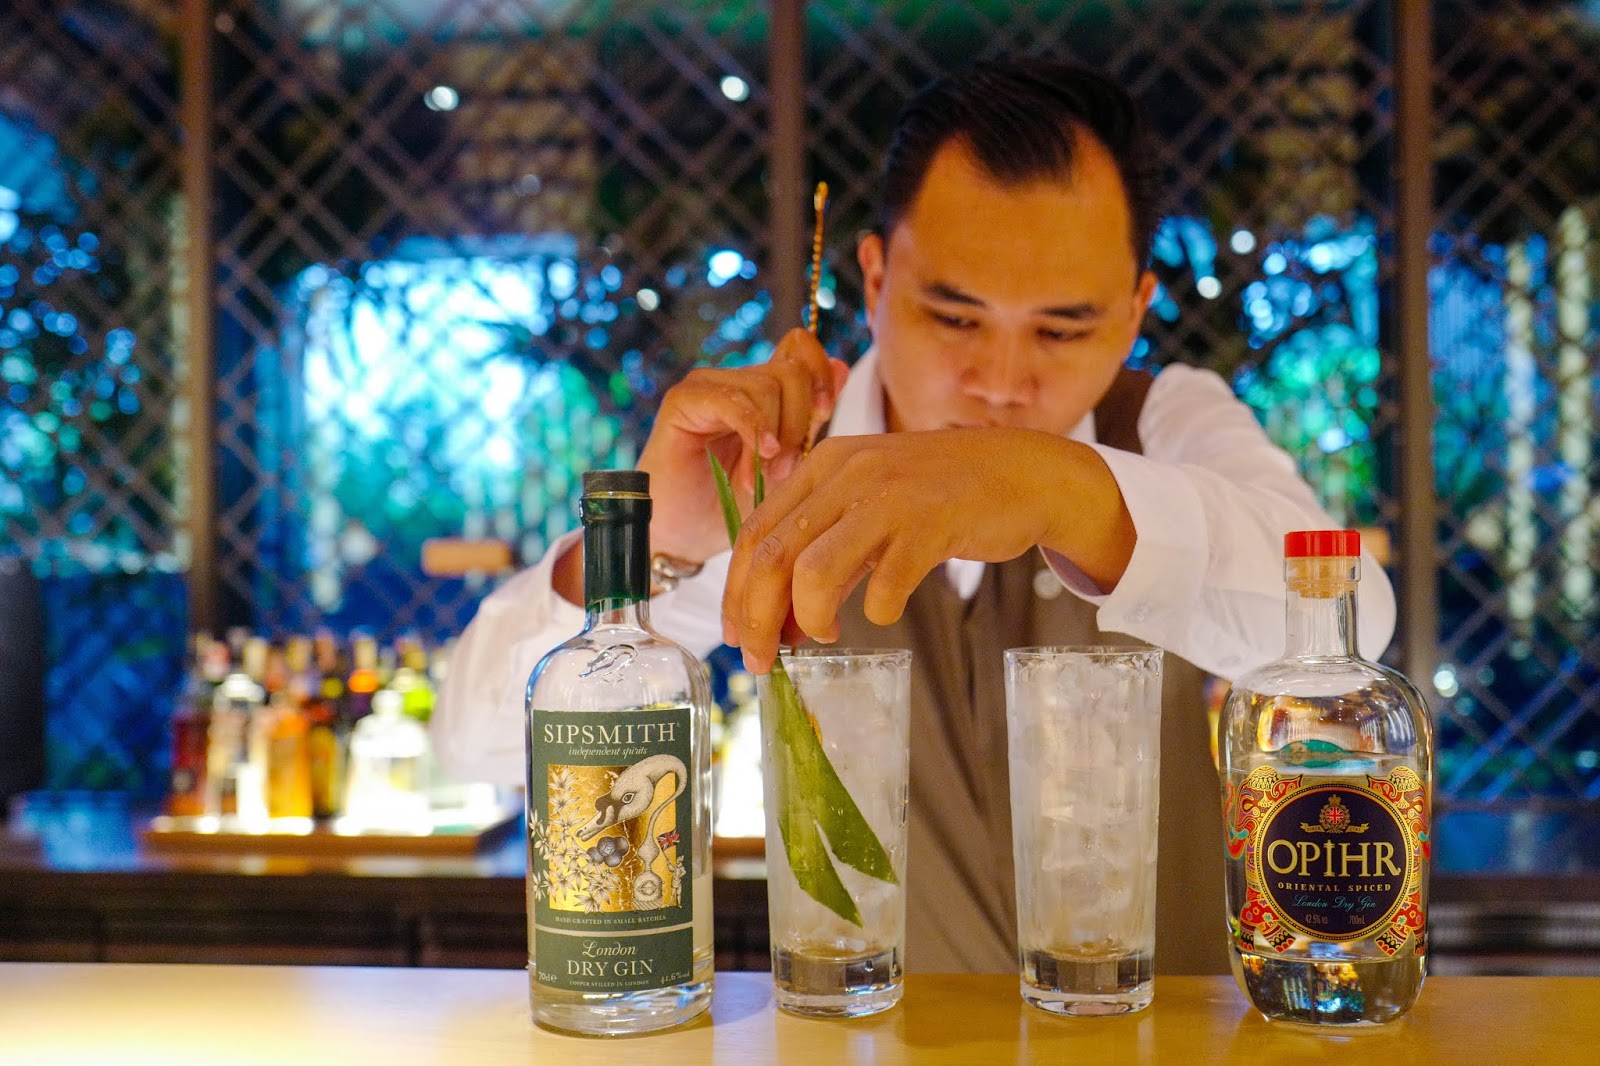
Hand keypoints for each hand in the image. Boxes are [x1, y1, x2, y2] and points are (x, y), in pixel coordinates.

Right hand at [636, 328, 849, 563]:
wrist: (686, 536)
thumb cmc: (735, 504)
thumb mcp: (787, 462)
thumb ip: (810, 417)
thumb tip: (843, 367)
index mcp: (763, 390)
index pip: (800, 349)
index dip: (820, 373)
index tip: (824, 413)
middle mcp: (736, 380)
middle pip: (791, 370)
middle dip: (799, 421)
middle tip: (787, 466)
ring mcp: (709, 386)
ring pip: (767, 386)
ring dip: (775, 436)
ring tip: (763, 475)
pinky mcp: (684, 400)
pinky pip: (732, 401)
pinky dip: (752, 430)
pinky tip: (757, 459)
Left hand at [721, 429, 1135, 672]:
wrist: (1019, 471)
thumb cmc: (936, 497)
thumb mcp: (868, 505)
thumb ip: (823, 551)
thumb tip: (779, 622)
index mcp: (822, 465)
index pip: (754, 533)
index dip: (735, 593)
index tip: (736, 638)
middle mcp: (847, 472)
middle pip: (773, 556)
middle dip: (757, 619)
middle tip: (761, 661)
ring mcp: (889, 495)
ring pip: (814, 570)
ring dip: (809, 618)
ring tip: (825, 633)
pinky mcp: (932, 522)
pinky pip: (885, 584)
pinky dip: (878, 610)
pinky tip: (884, 610)